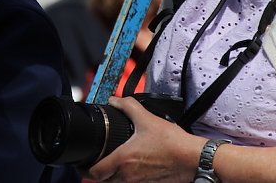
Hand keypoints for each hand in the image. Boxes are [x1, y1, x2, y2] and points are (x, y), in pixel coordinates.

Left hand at [87, 97, 203, 182]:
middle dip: (97, 172)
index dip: (85, 168)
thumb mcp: (147, 118)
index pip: (94, 173)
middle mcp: (128, 176)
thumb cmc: (172, 142)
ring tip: (112, 163)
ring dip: (111, 176)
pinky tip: (132, 166)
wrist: (192, 159)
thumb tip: (114, 100)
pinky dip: (126, 178)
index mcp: (123, 160)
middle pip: (103, 181)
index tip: (83, 161)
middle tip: (96, 161)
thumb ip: (128, 106)